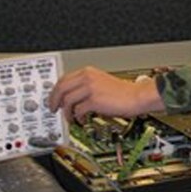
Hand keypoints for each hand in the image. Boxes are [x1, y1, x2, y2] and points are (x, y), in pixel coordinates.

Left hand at [48, 66, 163, 122]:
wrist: (137, 96)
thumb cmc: (123, 92)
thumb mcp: (101, 83)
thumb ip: (86, 87)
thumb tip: (71, 98)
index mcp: (88, 72)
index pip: (63, 79)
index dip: (55, 91)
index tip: (53, 99)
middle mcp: (87, 77)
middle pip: (61, 88)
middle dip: (54, 100)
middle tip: (54, 109)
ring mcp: (90, 88)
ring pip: (67, 100)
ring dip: (66, 112)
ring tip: (71, 118)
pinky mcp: (94, 100)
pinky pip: (78, 110)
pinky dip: (77, 117)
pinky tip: (82, 120)